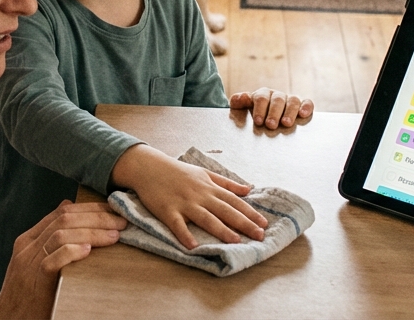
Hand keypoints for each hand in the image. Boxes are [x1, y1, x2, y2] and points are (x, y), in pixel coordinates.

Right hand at [0, 201, 125, 319]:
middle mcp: (27, 247)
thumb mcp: (36, 262)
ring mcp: (29, 263)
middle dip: (96, 217)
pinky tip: (88, 250)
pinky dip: (71, 251)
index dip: (90, 209)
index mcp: (29, 239)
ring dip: (91, 232)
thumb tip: (68, 207)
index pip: (61, 213)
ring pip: (60, 236)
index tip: (113, 211)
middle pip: (64, 220)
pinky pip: (51, 260)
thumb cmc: (28, 294)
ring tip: (113, 235)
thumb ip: (51, 239)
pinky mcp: (34, 281)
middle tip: (120, 222)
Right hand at [109, 144, 265, 249]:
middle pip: (225, 210)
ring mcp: (184, 203)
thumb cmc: (178, 171)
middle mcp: (200, 195)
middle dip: (244, 223)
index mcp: (209, 187)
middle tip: (259, 236)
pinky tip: (193, 246)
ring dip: (221, 230)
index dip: (249, 212)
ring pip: (206, 218)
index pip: (234, 201)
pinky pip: (178, 225)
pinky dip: (185, 235)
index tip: (264, 224)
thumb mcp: (205, 173)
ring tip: (235, 241)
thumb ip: (226, 183)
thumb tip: (249, 189)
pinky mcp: (168, 211)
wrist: (149, 167)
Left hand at [229, 87, 314, 129]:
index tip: (258, 121)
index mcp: (262, 95)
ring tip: (286, 124)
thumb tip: (243, 97)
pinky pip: (307, 102)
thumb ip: (239, 102)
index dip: (259, 109)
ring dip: (290, 112)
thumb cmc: (251, 114)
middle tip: (271, 125)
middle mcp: (277, 96)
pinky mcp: (301, 106)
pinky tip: (304, 115)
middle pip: (277, 100)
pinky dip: (307, 107)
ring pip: (293, 100)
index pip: (261, 98)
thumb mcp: (242, 108)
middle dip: (274, 113)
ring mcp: (289, 100)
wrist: (263, 119)